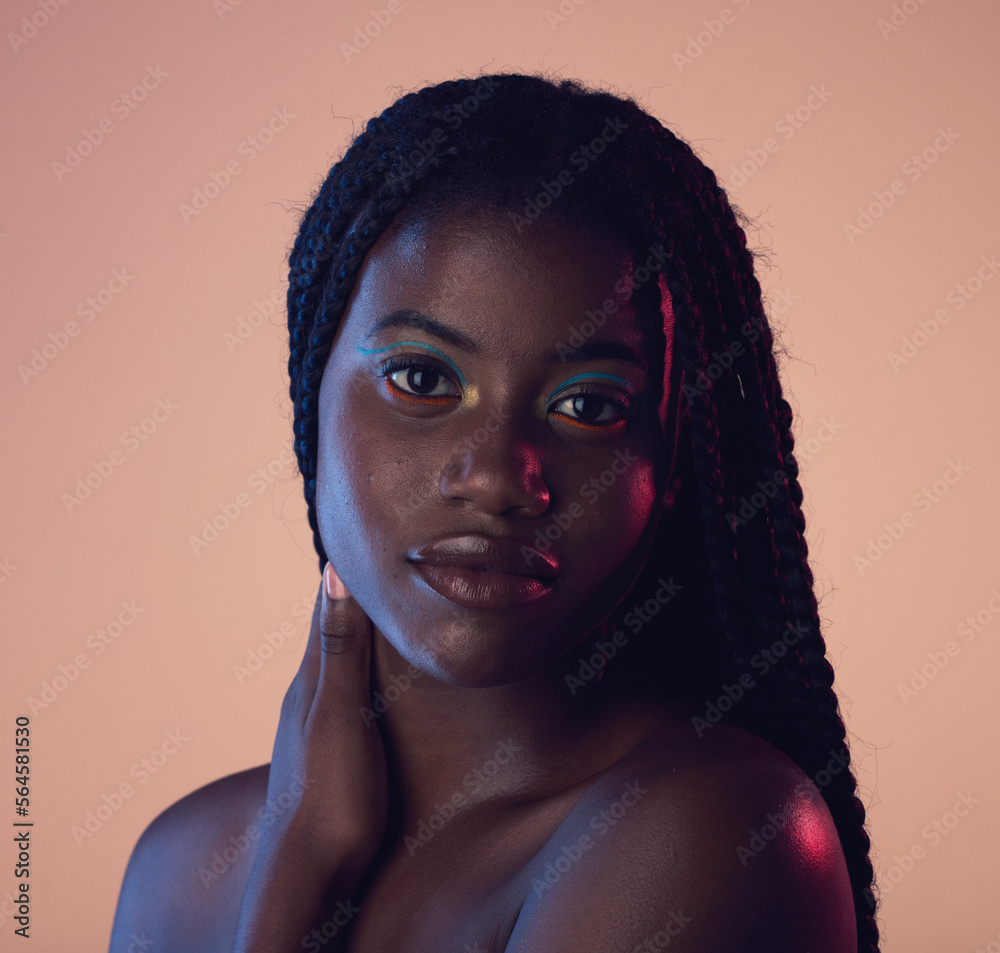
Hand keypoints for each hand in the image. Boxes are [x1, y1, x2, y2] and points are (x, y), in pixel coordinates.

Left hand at [232, 564, 388, 950]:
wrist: (308, 880)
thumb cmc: (329, 798)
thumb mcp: (340, 714)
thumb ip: (340, 647)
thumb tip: (333, 572)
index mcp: (311, 679)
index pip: (327, 606)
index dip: (344, 570)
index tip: (360, 532)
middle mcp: (308, 696)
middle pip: (332, 631)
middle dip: (354, 596)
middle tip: (381, 561)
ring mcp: (317, 726)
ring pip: (339, 665)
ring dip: (359, 634)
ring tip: (385, 610)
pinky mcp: (331, 753)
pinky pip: (347, 695)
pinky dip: (364, 672)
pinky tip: (378, 683)